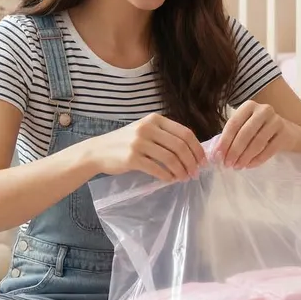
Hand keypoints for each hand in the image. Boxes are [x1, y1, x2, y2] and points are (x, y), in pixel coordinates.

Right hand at [88, 113, 205, 182]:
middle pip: (180, 146)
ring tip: (184, 177)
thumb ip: (165, 136)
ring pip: (170, 158)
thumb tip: (191, 151)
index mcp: (155, 119)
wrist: (98, 151)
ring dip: (181, 170)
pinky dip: (167, 176)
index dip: (197, 148)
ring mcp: (139, 142)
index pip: (185, 133)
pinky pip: (157, 168)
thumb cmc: (125, 142)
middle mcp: (148, 128)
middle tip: (195, 172)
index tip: (202, 160)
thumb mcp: (145, 131)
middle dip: (191, 161)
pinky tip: (170, 180)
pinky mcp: (132, 158)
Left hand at [215, 101, 294, 169]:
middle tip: (227, 164)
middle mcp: (263, 110)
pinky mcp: (285, 133)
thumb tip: (216, 154)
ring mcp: (276, 120)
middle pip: (245, 133)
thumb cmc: (259, 130)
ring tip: (237, 166)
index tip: (217, 155)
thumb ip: (231, 137)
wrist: (286, 132)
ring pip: (257, 142)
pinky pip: (269, 150)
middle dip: (234, 150)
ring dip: (245, 157)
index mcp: (249, 106)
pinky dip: (257, 160)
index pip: (233, 123)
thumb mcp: (244, 127)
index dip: (224, 140)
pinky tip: (249, 166)